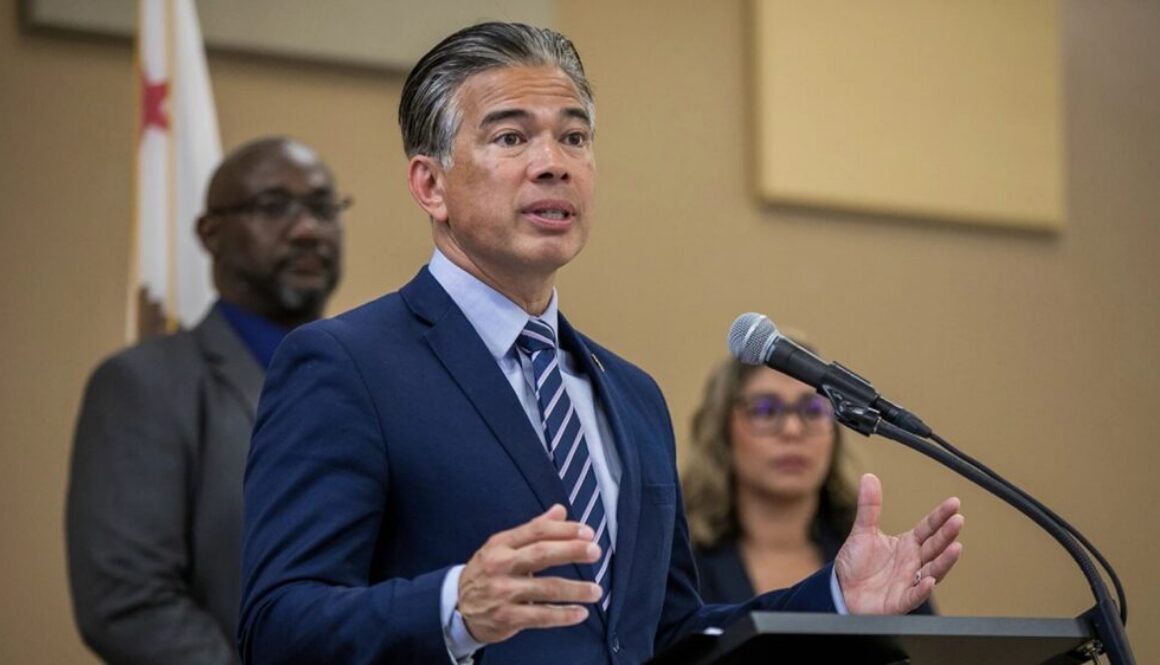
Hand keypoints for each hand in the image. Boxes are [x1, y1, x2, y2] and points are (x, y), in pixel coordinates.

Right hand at [458, 504, 603, 643]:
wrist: (457, 606)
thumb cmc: (487, 572)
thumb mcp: (503, 546)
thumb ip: (533, 529)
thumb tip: (560, 510)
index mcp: (501, 544)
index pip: (536, 531)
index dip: (564, 530)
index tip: (587, 532)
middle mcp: (501, 566)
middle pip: (541, 554)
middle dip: (572, 551)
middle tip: (595, 551)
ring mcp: (503, 593)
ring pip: (546, 588)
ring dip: (575, 589)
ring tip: (596, 590)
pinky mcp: (507, 618)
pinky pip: (541, 616)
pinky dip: (563, 616)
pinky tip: (581, 613)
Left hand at [835, 473, 963, 613]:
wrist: (841, 591)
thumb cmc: (855, 564)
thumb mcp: (862, 531)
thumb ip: (868, 507)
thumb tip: (869, 476)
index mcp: (907, 545)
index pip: (928, 528)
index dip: (940, 516)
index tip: (954, 503)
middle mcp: (912, 563)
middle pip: (934, 547)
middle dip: (947, 534)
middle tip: (958, 520)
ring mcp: (908, 582)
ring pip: (932, 571)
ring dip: (944, 561)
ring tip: (956, 547)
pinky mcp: (899, 601)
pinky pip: (914, 595)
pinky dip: (922, 589)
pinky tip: (929, 580)